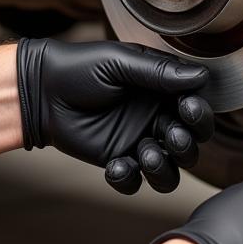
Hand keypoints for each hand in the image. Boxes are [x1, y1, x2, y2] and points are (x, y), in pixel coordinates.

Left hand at [16, 39, 213, 193]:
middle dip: (187, 143)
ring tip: (146, 154)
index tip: (187, 107)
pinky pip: (134, 182)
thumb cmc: (80, 67)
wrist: (43, 90)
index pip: (194, 108)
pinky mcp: (116, 160)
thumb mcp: (120, 61)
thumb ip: (159, 71)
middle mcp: (154, 118)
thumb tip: (199, 75)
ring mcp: (136, 141)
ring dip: (165, 168)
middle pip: (190, 143)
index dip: (198, 112)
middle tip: (171, 134)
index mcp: (161, 91)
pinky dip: (129, 179)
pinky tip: (116, 165)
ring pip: (169, 170)